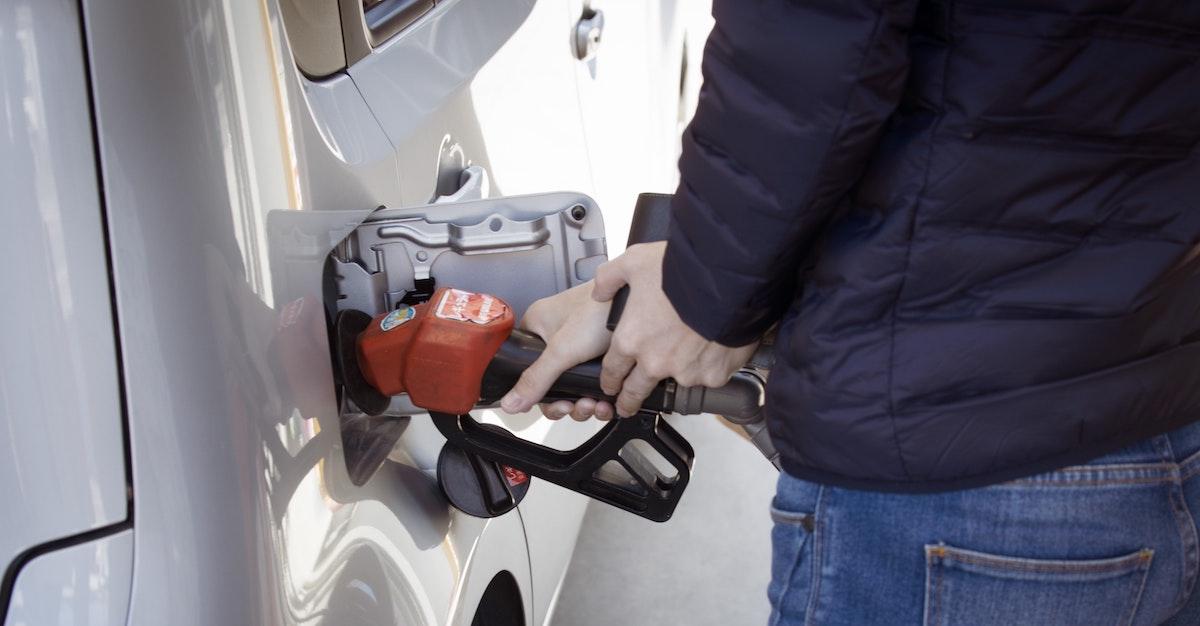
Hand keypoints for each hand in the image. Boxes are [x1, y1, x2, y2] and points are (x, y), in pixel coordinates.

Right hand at [499, 282, 616, 420]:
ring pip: (574, 386)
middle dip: (567, 402)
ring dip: (585, 403)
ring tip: (596, 404)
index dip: (539, 394)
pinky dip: (599, 397)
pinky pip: (593, 383)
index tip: (557, 404)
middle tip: (578, 406)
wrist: (641, 303)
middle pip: (552, 383)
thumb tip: (510, 403)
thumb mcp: (562, 350)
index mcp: (537, 327)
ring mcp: (579, 346)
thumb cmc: (601, 309)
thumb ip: (536, 379)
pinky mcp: (600, 352)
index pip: (525, 369)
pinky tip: (607, 401)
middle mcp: (556, 337)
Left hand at [592, 242, 757, 415]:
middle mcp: (655, 361)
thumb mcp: (634, 262)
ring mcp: (685, 372)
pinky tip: (712, 346)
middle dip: (629, 401)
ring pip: (677, 381)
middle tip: (628, 406)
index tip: (611, 385)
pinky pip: (708, 376)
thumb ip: (610, 279)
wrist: (726, 279)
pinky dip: (709, 365)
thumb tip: (600, 292)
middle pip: (635, 391)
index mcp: (632, 339)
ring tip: (687, 354)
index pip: (612, 371)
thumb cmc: (682, 270)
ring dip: (678, 372)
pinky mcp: (713, 375)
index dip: (609, 380)